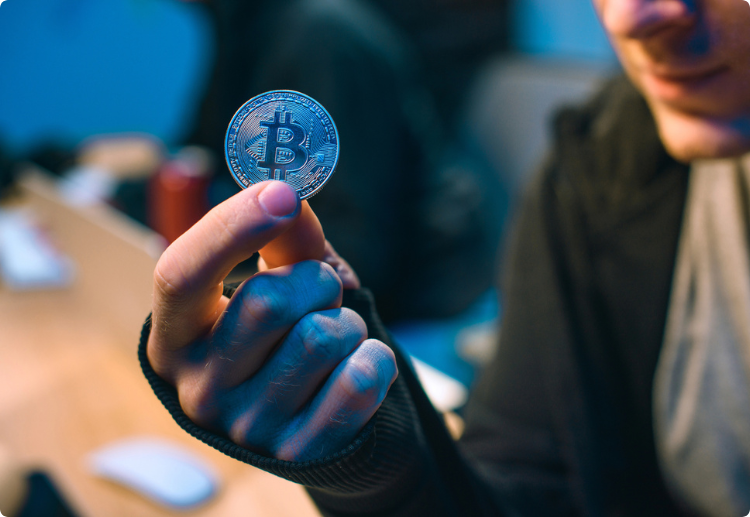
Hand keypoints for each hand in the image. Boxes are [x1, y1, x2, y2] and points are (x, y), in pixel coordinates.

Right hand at [147, 181, 397, 460]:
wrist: (308, 419)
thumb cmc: (282, 335)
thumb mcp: (274, 282)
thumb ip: (282, 238)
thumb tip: (289, 193)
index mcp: (176, 336)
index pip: (180, 275)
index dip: (230, 226)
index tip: (279, 192)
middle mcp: (198, 389)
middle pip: (268, 300)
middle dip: (315, 282)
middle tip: (319, 295)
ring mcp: (247, 427)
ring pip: (324, 338)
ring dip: (347, 324)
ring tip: (333, 338)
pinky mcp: (299, 452)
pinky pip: (360, 379)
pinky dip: (374, 359)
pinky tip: (354, 367)